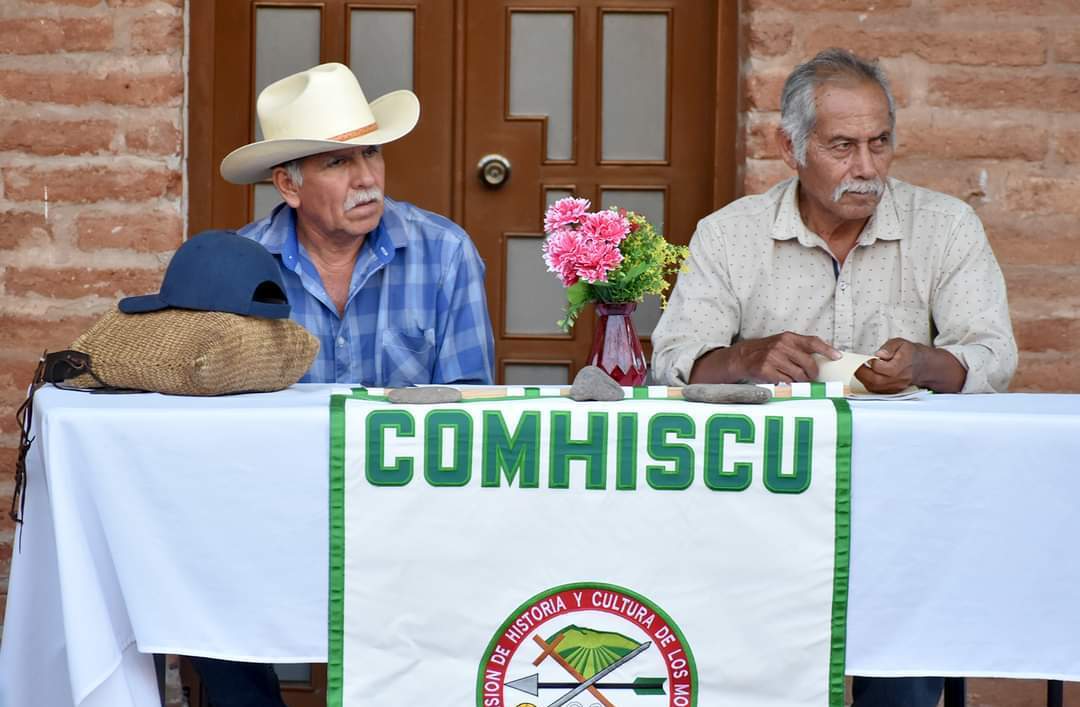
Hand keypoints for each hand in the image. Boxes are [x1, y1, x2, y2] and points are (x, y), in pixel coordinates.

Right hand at [726, 331, 840, 383]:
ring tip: (796, 380)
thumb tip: (822, 358)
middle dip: (813, 373)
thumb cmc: (765, 351)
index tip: (837, 356)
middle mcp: (781, 346)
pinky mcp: (766, 369)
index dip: (827, 350)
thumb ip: (798, 348)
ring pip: (798, 375)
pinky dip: (788, 384)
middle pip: (808, 363)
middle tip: (811, 377)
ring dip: (800, 381)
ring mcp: (773, 358)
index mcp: (788, 338)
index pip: (812, 342)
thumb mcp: (781, 343)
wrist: (741, 357)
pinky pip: (785, 381)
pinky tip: (784, 381)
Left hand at [855, 337, 967, 392]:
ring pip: (874, 387)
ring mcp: (895, 387)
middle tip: (855, 365)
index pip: (879, 367)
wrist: (922, 365)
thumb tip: (879, 354)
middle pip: (874, 380)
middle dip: (861, 373)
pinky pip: (877, 390)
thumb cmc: (910, 353)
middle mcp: (898, 379)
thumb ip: (888, 348)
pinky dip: (869, 383)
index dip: (869, 362)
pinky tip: (867, 375)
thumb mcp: (900, 343)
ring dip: (863, 379)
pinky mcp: (892, 391)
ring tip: (860, 369)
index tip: (865, 358)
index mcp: (899, 367)